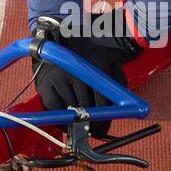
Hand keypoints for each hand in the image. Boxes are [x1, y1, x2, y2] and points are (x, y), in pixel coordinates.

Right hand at [33, 14, 141, 137]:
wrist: (60, 39)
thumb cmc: (89, 57)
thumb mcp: (109, 63)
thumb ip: (118, 83)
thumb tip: (125, 106)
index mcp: (95, 66)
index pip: (102, 101)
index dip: (103, 119)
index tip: (101, 131)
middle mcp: (75, 71)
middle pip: (85, 107)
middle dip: (89, 123)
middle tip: (91, 131)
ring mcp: (58, 77)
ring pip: (69, 109)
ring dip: (74, 121)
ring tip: (78, 122)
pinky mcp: (44, 83)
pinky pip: (53, 109)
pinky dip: (58, 118)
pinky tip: (65, 118)